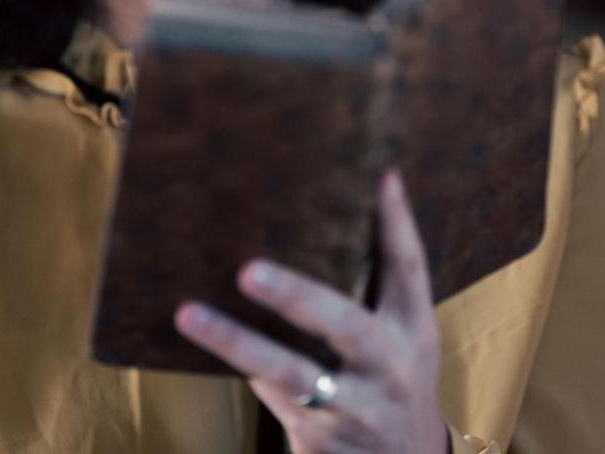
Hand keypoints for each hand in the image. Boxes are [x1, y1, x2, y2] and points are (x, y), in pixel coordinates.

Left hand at [173, 169, 449, 453]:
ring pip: (291, 374)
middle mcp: (391, 368)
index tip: (381, 178)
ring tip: (189, 314)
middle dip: (296, 296)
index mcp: (414, 330)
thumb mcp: (400, 336)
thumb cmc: (387, 378)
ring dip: (237, 343)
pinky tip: (196, 340)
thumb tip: (342, 198)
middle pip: (346, 325)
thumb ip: (375, 283)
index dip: (397, 225)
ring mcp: (356, 408)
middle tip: (247, 270)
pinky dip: (237, 366)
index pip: (410, 271)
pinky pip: (271, 398)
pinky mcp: (320, 439)